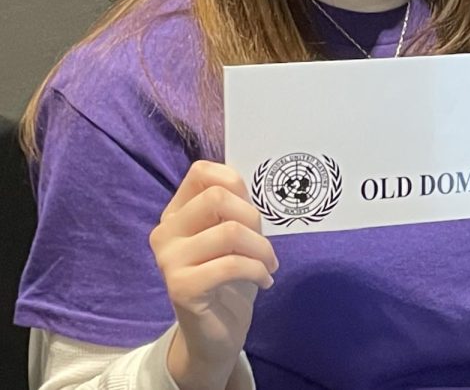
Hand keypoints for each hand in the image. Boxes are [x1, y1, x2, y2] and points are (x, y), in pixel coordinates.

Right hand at [151, 161, 277, 389]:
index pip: (201, 172)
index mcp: (176, 214)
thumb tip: (246, 181)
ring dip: (262, 249)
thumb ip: (235, 207)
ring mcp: (169, 260)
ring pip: (229, 231)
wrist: (215, 333)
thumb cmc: (229, 278)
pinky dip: (258, 271)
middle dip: (253, 218)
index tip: (250, 211)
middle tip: (263, 245)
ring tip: (268, 265)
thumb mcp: (236, 234)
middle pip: (216, 197)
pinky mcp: (181, 286)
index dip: (235, 183)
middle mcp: (165, 232)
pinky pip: (232, 264)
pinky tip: (264, 281)